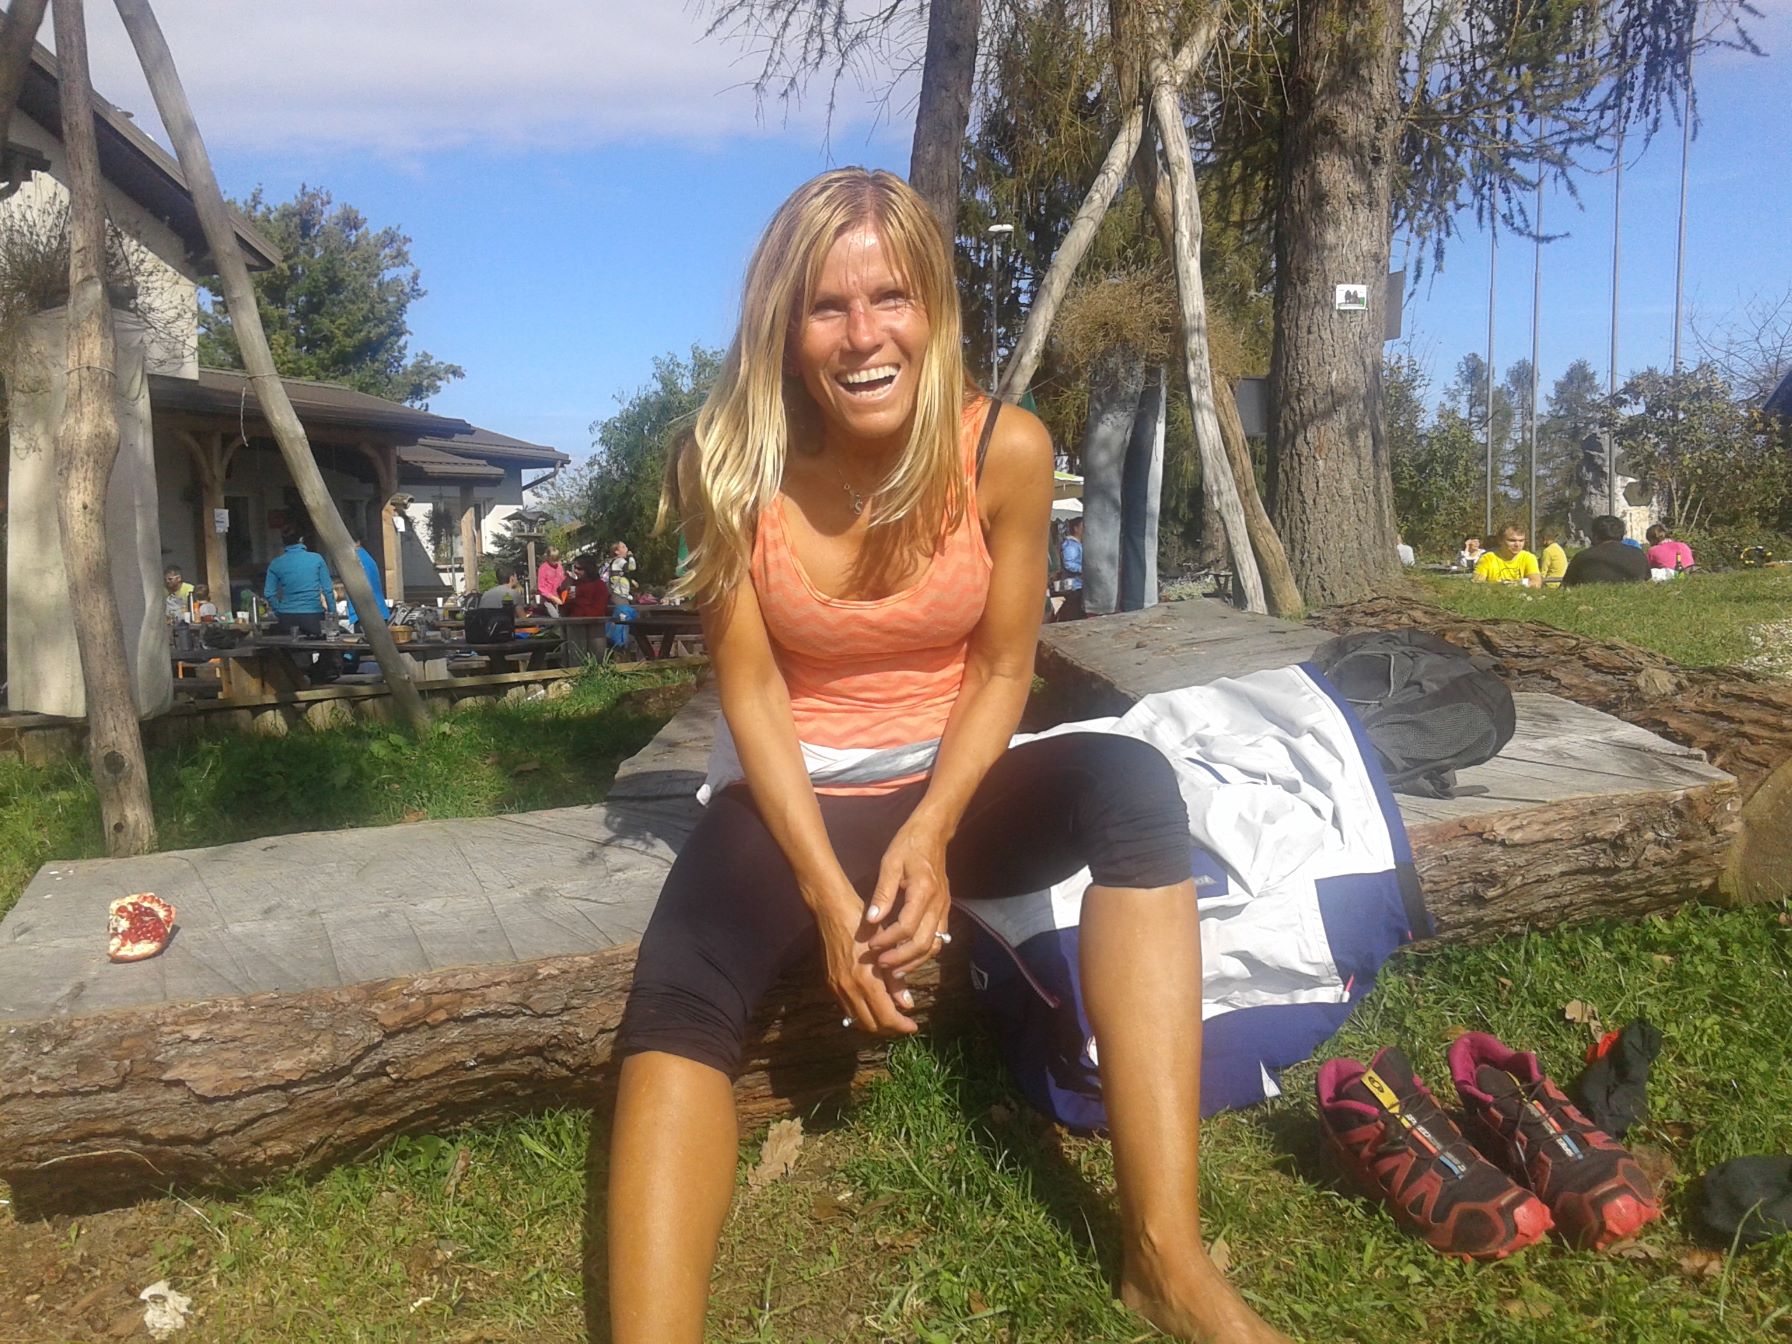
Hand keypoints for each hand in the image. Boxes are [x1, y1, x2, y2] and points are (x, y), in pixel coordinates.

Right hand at [811, 886, 916, 1035]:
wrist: (833, 912)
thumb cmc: (865, 926)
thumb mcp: (886, 951)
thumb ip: (896, 981)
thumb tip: (907, 1004)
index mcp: (866, 981)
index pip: (886, 1017)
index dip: (901, 1026)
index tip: (913, 1026)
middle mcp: (849, 990)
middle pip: (871, 1026)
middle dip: (889, 1029)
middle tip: (903, 1024)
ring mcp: (837, 989)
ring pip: (857, 1021)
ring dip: (874, 1024)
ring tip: (890, 1017)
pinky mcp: (830, 984)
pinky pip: (846, 1009)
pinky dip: (861, 1014)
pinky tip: (872, 1006)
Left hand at [865, 818, 951, 976]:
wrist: (933, 834)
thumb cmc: (908, 845)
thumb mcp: (890, 864)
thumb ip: (882, 894)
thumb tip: (872, 920)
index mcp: (923, 891)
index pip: (907, 926)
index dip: (888, 940)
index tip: (871, 946)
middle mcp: (938, 904)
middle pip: (923, 942)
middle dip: (901, 958)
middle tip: (881, 965)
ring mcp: (945, 909)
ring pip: (934, 945)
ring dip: (914, 961)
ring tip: (894, 970)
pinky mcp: (945, 910)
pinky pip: (939, 939)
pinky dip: (924, 952)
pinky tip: (908, 958)